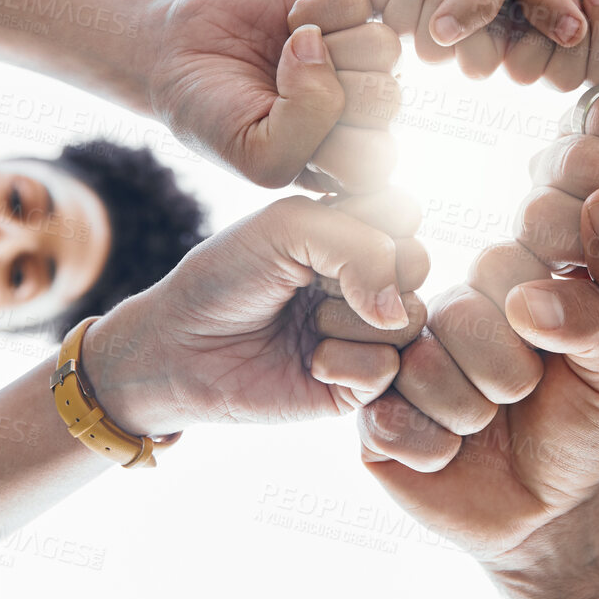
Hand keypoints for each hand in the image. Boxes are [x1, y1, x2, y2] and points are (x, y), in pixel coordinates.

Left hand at [92, 190, 428, 430]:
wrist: (181, 347)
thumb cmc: (226, 277)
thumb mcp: (286, 227)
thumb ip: (360, 246)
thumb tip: (398, 315)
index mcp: (356, 232)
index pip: (404, 213)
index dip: (364, 224)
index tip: (311, 239)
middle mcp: (372, 280)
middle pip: (417, 264)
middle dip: (358, 272)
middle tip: (308, 284)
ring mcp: (371, 333)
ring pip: (409, 318)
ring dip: (345, 320)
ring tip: (304, 324)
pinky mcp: (363, 385)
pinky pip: (388, 369)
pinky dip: (344, 363)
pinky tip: (310, 364)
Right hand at [147, 0, 400, 190]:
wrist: (176, 56)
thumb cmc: (217, 116)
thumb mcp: (257, 154)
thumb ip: (306, 126)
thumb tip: (322, 47)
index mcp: (353, 156)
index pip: (378, 157)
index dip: (327, 142)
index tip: (279, 132)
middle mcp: (367, 106)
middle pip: (386, 97)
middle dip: (323, 91)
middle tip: (280, 87)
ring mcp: (361, 54)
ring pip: (384, 46)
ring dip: (324, 46)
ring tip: (287, 53)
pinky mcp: (346, 5)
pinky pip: (358, 0)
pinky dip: (313, 7)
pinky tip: (289, 21)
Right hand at [357, 249, 598, 570]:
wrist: (549, 511)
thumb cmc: (580, 428)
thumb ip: (592, 319)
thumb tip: (525, 301)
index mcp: (505, 279)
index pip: (503, 260)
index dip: (533, 310)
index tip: (555, 349)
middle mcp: (447, 308)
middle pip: (457, 312)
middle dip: (507, 374)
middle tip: (520, 397)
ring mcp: (402, 359)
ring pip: (419, 367)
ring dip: (469, 415)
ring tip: (485, 426)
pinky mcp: (370, 413)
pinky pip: (386, 419)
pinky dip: (434, 450)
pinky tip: (450, 453)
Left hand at [363, 0, 516, 75]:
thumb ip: (481, 2)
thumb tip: (441, 36)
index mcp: (478, 37)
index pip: (475, 65)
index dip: (477, 30)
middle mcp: (439, 37)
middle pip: (430, 52)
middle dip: (440, 1)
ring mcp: (405, 19)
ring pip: (399, 25)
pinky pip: (373, 1)